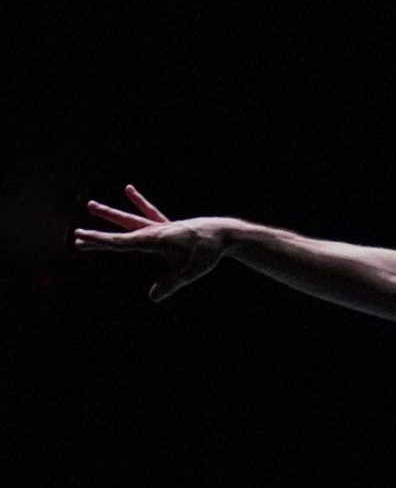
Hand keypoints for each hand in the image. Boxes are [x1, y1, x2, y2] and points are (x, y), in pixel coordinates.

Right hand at [75, 185, 226, 301]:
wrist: (225, 234)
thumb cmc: (208, 252)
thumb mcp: (191, 272)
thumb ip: (171, 284)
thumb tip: (153, 297)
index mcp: (156, 239)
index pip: (121, 243)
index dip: (99, 242)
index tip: (79, 240)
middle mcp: (156, 230)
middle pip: (122, 231)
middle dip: (100, 234)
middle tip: (76, 234)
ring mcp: (162, 226)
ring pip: (131, 219)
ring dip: (111, 214)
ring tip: (91, 204)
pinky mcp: (169, 226)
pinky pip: (150, 213)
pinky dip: (139, 202)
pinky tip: (130, 190)